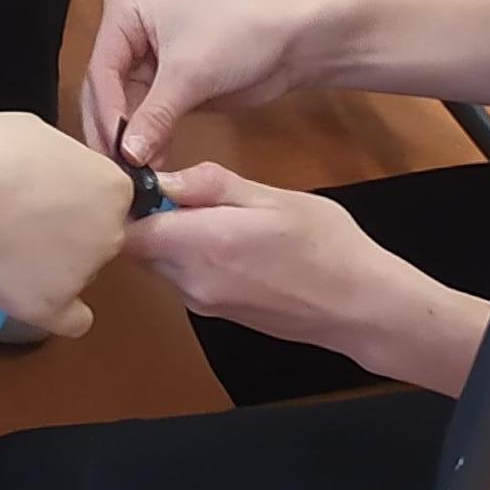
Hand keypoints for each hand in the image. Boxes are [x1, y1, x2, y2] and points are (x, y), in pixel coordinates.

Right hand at [0, 111, 134, 338]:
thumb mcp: (38, 131)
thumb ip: (67, 159)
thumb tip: (62, 173)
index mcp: (112, 186)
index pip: (109, 197)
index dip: (79, 193)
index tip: (51, 194)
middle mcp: (109, 232)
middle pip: (99, 235)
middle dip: (70, 228)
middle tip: (27, 218)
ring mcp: (84, 274)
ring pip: (80, 273)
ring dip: (55, 264)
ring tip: (9, 246)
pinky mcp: (52, 306)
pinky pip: (73, 320)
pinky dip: (60, 311)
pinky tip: (37, 295)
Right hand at [82, 0, 320, 168]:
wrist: (295, 36)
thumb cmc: (247, 26)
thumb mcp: (191, 72)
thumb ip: (154, 116)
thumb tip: (128, 153)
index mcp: (124, 7)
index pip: (101, 70)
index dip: (108, 114)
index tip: (117, 151)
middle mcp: (130, 31)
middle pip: (107, 91)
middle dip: (116, 130)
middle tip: (121, 171)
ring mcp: (149, 58)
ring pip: (125, 109)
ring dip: (133, 141)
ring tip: (138, 174)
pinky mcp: (170, 83)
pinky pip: (148, 117)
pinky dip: (151, 140)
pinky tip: (154, 165)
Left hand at [124, 162, 486, 386]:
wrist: (361, 306)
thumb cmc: (326, 243)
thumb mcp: (273, 197)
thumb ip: (212, 186)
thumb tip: (162, 178)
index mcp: (204, 245)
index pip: (129, 229)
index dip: (128, 202)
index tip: (144, 176)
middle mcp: (193, 282)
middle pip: (140, 248)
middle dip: (149, 216)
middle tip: (178, 185)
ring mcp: (203, 303)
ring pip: (160, 263)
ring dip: (170, 237)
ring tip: (208, 208)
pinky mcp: (216, 313)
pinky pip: (183, 278)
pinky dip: (189, 255)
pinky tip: (225, 237)